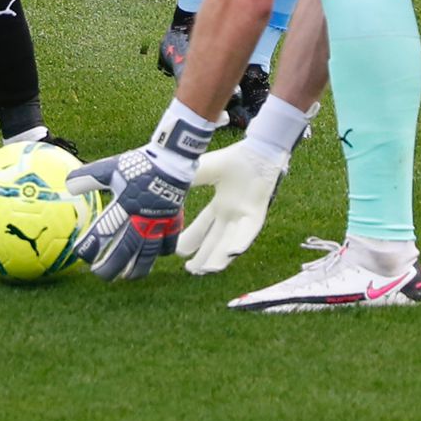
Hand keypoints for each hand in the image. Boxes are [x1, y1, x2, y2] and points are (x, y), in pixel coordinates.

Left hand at [66, 149, 189, 280]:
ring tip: (128, 277)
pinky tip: (154, 257)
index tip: (80, 254)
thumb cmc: (139, 163)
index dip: (92, 244)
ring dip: (138, 266)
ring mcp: (160, 220)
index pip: (105, 229)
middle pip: (127, 248)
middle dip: (113, 265)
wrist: (173, 157)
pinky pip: (169, 242)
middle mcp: (143, 216)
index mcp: (126, 204)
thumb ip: (88, 177)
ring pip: (149, 252)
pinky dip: (162, 252)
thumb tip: (67, 185)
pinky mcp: (174, 219)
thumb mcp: (111, 167)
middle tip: (100, 275)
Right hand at [176, 139, 288, 274]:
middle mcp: (232, 213)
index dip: (192, 240)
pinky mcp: (257, 214)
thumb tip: (163, 191)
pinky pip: (248, 232)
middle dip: (203, 256)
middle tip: (190, 270)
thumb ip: (185, 182)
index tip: (178, 252)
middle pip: (215, 240)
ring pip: (230, 242)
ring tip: (205, 270)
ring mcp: (245, 215)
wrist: (255, 150)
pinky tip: (230, 254)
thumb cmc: (232, 158)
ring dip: (219, 256)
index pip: (203, 227)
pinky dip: (239, 243)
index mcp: (220, 204)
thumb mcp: (202, 171)